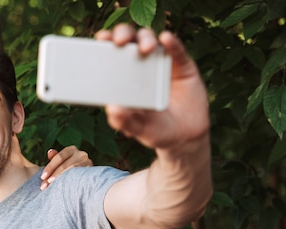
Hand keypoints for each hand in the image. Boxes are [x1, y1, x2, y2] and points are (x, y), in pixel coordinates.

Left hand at [40, 146, 92, 189]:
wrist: (82, 180)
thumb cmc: (65, 170)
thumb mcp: (59, 163)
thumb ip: (54, 158)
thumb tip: (50, 152)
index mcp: (71, 149)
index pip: (59, 157)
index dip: (50, 167)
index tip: (42, 177)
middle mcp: (82, 154)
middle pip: (66, 165)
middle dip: (54, 176)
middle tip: (44, 186)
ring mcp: (88, 163)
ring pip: (73, 171)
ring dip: (61, 180)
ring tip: (52, 189)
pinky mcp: (93, 173)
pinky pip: (81, 178)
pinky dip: (71, 183)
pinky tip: (64, 190)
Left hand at [95, 24, 209, 151]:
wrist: (185, 136)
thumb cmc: (154, 130)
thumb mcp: (138, 128)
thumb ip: (124, 121)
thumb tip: (111, 108)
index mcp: (122, 77)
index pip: (110, 54)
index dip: (105, 42)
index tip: (100, 40)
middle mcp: (140, 64)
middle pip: (129, 40)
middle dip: (123, 34)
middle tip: (119, 41)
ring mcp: (161, 62)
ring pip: (151, 40)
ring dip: (146, 39)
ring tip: (146, 48)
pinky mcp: (182, 65)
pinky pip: (177, 50)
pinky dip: (172, 43)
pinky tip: (166, 39)